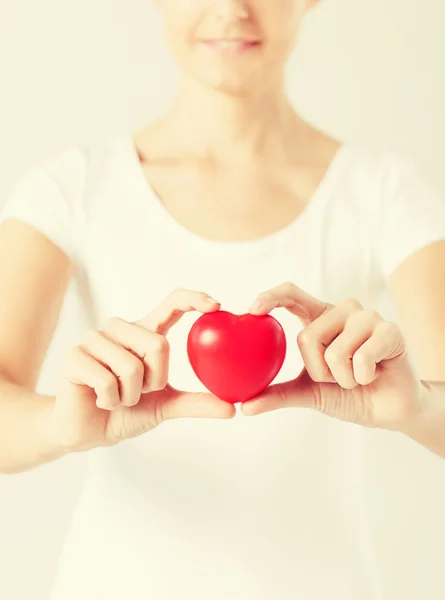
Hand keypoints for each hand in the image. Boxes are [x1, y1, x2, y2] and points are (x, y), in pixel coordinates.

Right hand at [49, 288, 234, 452]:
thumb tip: (233, 410)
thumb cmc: (127, 411)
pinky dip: (110, 401)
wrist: (88, 432)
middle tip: (139, 392)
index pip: (171, 304)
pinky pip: (106, 381)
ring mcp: (94, 339)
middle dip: (154, 381)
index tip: (215, 305)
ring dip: (130, 395)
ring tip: (118, 396)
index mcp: (144, 332)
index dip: (193, 299)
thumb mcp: (166, 406)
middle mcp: (119, 329)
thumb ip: (197, 404)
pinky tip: (101, 400)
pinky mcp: (74, 356)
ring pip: (131, 366)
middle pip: (158, 344)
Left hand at [242, 282, 422, 430]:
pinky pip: (362, 358)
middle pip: (307, 337)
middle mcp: (341, 310)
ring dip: (343, 378)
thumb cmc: (347, 394)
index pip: (291, 295)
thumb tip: (245, 407)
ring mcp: (367, 317)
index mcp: (319, 317)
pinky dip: (363, 378)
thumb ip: (277, 394)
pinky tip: (374, 374)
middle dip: (319, 372)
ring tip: (357, 376)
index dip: (271, 296)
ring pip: (335, 351)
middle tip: (337, 377)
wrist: (387, 410)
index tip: (253, 310)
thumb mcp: (307, 393)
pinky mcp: (390, 330)